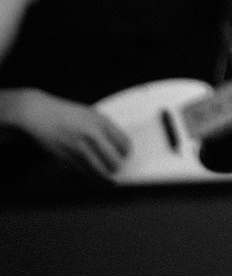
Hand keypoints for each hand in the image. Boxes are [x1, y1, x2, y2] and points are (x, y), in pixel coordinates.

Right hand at [8, 89, 130, 176]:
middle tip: (119, 167)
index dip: (126, 151)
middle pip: (113, 160)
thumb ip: (103, 128)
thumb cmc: (68, 114)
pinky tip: (95, 176)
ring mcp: (79, 149)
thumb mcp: (90, 114)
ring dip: (107, 177)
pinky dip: (92, 177)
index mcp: (100, 121)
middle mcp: (91, 135)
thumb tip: (117, 145)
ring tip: (110, 178)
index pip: (122, 142)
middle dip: (118, 166)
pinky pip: (85, 173)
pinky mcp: (67, 160)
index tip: (127, 154)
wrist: (42, 116)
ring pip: (99, 171)